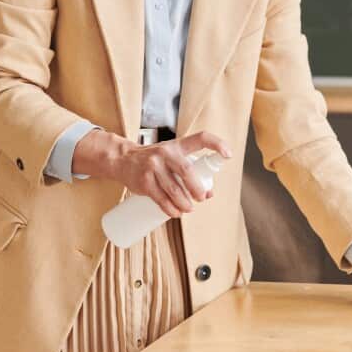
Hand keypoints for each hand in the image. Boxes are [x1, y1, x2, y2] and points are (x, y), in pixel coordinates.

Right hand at [74, 130, 230, 216]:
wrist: (123, 160)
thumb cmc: (156, 160)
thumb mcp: (173, 159)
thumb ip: (190, 172)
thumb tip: (210, 193)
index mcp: (178, 145)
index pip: (201, 138)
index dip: (217, 144)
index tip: (228, 155)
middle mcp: (166, 153)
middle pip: (187, 171)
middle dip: (197, 188)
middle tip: (200, 198)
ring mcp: (153, 166)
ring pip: (174, 189)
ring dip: (184, 204)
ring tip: (187, 209)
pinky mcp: (144, 181)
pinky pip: (161, 199)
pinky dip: (170, 209)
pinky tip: (175, 213)